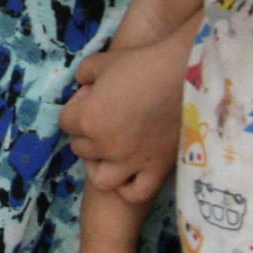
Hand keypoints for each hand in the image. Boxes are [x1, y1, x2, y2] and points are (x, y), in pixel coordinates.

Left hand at [61, 38, 187, 203]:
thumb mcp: (104, 60)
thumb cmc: (144, 63)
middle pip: (81, 148)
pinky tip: (132, 170)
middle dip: (88, 131)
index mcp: (88, 119)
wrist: (187, 76)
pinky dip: (128, 186)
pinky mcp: (156, 170)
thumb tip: (83, 83)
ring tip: (112, 150)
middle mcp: (105, 146)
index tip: (93, 95)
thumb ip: (85, 73)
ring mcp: (130, 162)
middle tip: (107, 116)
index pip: (65, 122)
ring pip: (100, 178)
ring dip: (100, 164)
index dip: (77, 106)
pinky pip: (134, 192)